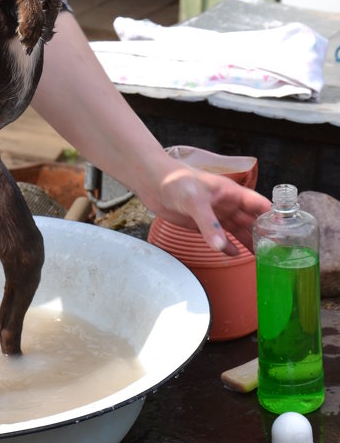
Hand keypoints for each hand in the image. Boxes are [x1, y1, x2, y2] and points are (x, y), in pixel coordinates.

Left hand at [142, 160, 270, 254]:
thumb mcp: (195, 201)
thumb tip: (221, 246)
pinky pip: (221, 238)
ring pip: (239, 231)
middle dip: (265, 235)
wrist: (153, 183)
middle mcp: (227, 204)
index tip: (288, 231)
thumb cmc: (175, 182)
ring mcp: (216, 214)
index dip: (274, 216)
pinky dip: (228, 247)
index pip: (259, 204)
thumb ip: (208, 224)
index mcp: (231, 193)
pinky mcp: (203, 224)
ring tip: (264, 259)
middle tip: (279, 253)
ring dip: (250, 243)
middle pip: (252, 221)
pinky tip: (236, 255)